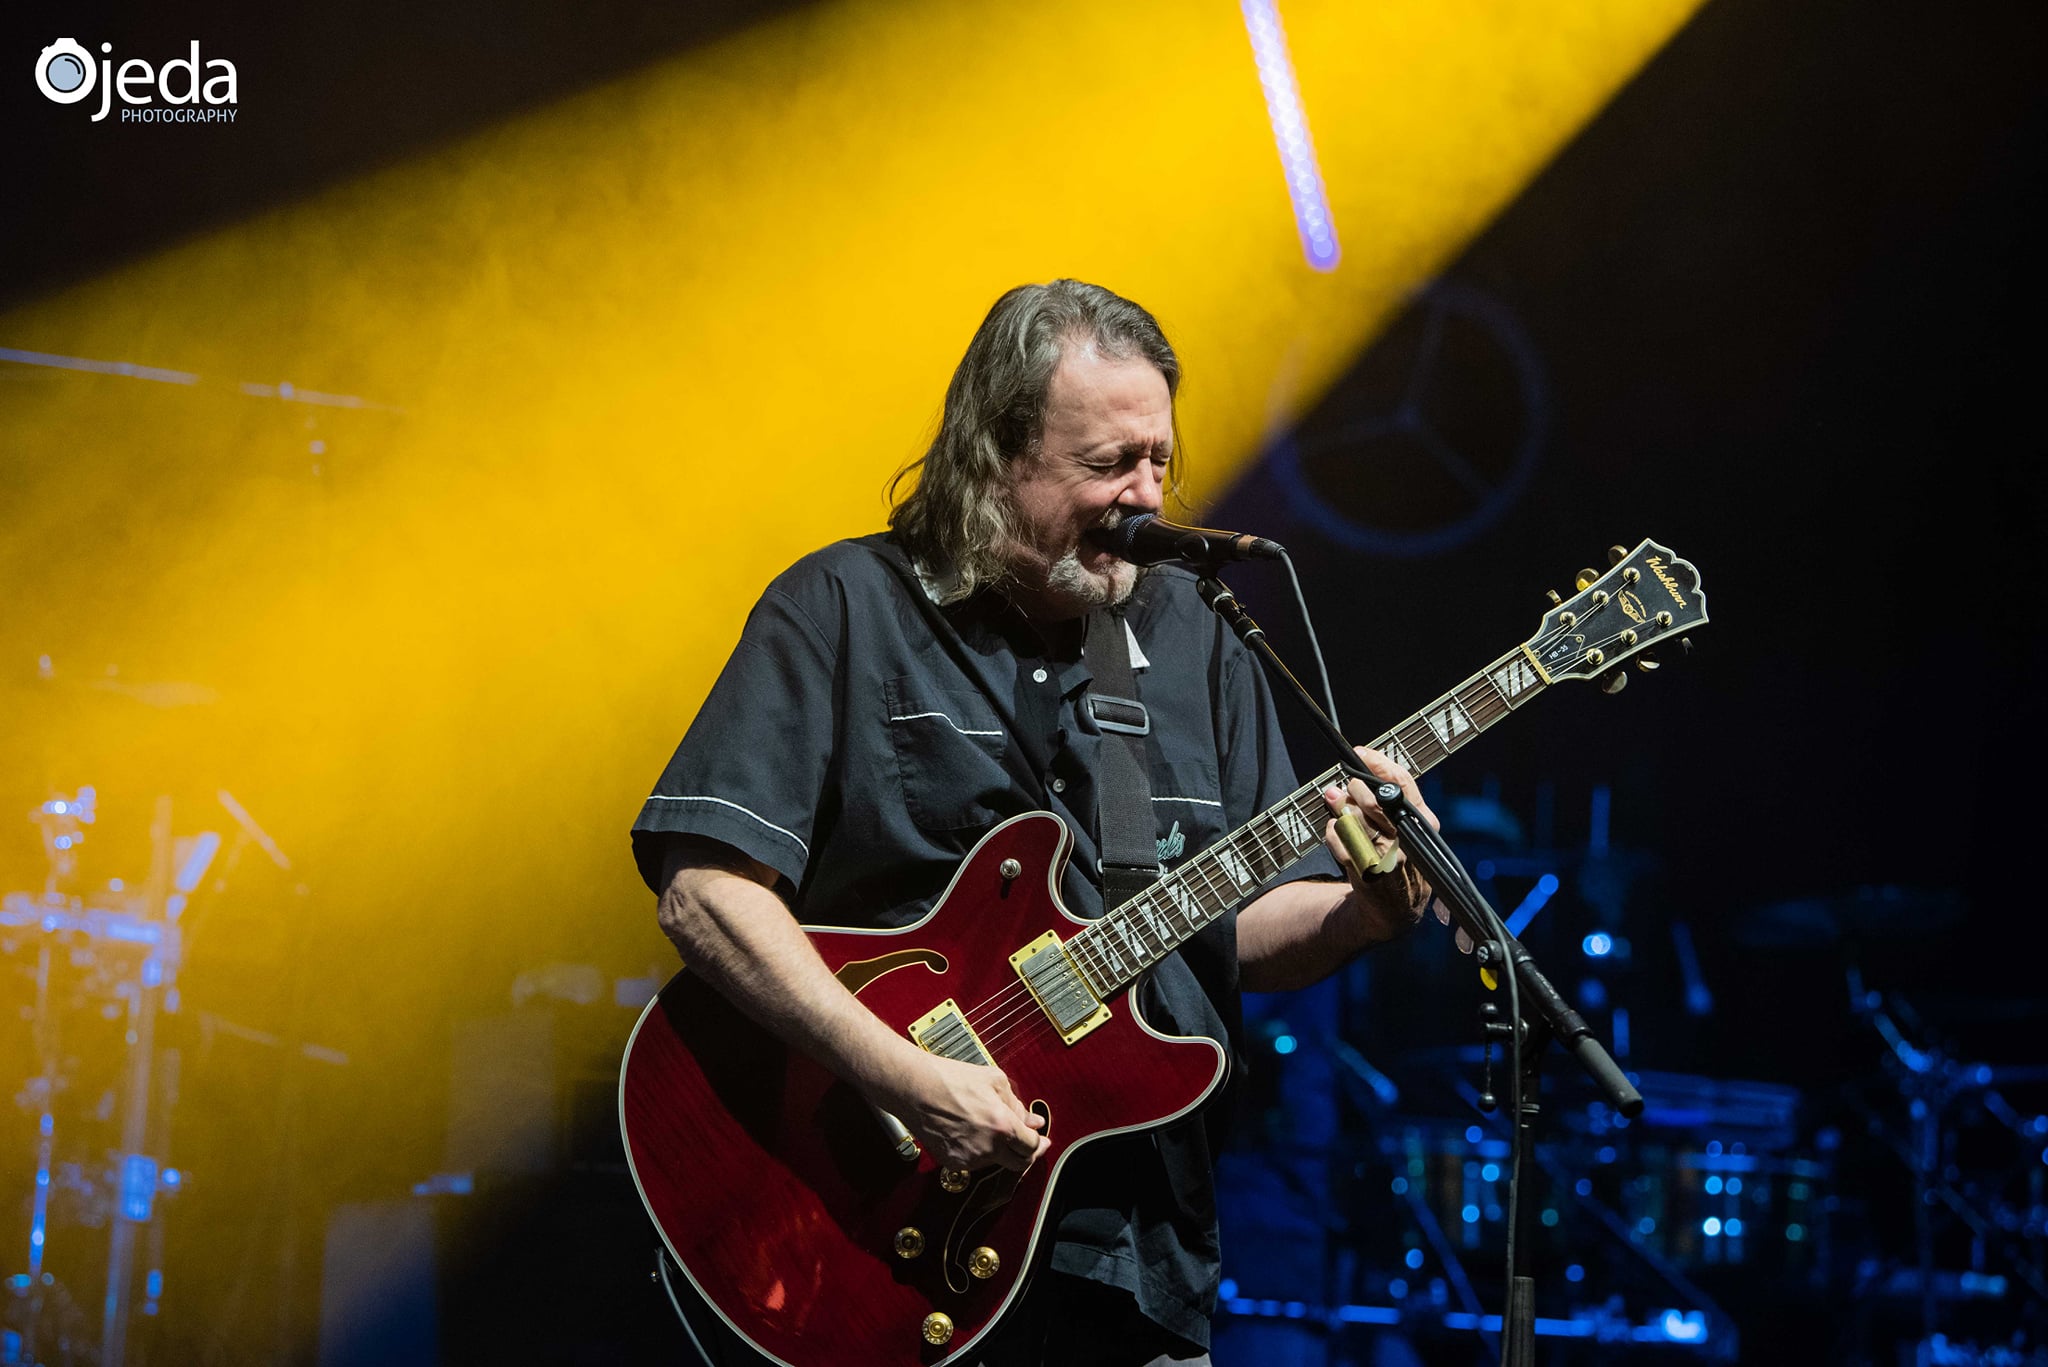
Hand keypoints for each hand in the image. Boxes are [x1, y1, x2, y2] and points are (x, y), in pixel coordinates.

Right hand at [879, 1051, 1048, 1173]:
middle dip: (1026, 1153)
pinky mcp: (953, 1162)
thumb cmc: (950, 1079)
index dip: (1040, 1143)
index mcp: (1002, 1126)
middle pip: (1019, 1164)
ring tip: (988, 1126)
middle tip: (1027, 1142)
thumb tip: (1032, 1120)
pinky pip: (975, 1162)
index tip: (1042, 1140)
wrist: (914, 1088)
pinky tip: (972, 1132)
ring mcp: (969, 1158)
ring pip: (996, 1162)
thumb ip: (1017, 1104)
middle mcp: (988, 1147)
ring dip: (1000, 1150)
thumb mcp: (994, 1080)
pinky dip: (980, 1151)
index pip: (1032, 1146)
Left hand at [1320, 745, 1468, 951]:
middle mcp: (1408, 839)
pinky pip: (1339, 839)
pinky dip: (1332, 833)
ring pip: (1353, 819)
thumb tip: (1352, 775)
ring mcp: (1387, 857)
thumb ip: (1385, 803)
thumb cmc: (1399, 858)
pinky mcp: (1366, 872)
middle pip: (1374, 800)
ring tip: (1337, 807)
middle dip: (1354, 790)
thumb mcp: (1405, 830)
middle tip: (1344, 789)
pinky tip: (1337, 833)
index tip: (1360, 752)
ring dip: (1340, 810)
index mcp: (1423, 823)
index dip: (1379, 763)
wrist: (1396, 909)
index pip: (1402, 784)